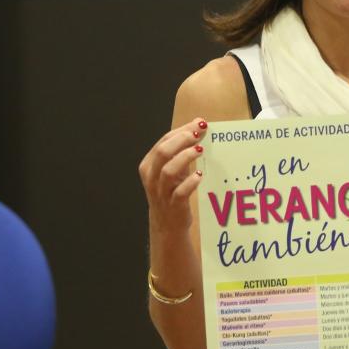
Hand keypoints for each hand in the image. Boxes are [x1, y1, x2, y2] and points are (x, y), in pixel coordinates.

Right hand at [139, 117, 206, 233]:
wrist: (167, 225)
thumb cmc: (171, 191)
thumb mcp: (173, 169)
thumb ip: (183, 148)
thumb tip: (198, 124)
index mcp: (149, 165)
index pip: (163, 141)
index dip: (181, 131)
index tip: (199, 124)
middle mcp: (152, 177)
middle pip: (163, 152)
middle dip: (181, 140)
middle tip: (198, 135)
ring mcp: (161, 192)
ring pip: (168, 171)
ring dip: (185, 157)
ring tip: (200, 151)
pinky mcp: (173, 205)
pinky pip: (180, 192)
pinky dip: (191, 182)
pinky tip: (200, 176)